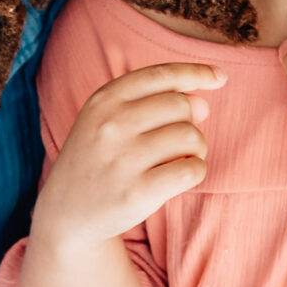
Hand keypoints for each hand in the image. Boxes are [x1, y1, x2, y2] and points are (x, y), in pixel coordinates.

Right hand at [27, 62, 223, 251]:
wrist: (67, 213)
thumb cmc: (100, 160)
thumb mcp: (108, 121)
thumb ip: (154, 103)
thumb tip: (203, 102)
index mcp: (104, 100)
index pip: (161, 75)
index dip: (196, 72)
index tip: (219, 77)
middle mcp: (111, 125)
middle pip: (182, 106)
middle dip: (191, 122)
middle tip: (178, 142)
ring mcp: (123, 159)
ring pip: (191, 136)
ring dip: (197, 148)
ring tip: (179, 159)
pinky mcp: (138, 192)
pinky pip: (192, 169)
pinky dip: (196, 171)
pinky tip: (179, 177)